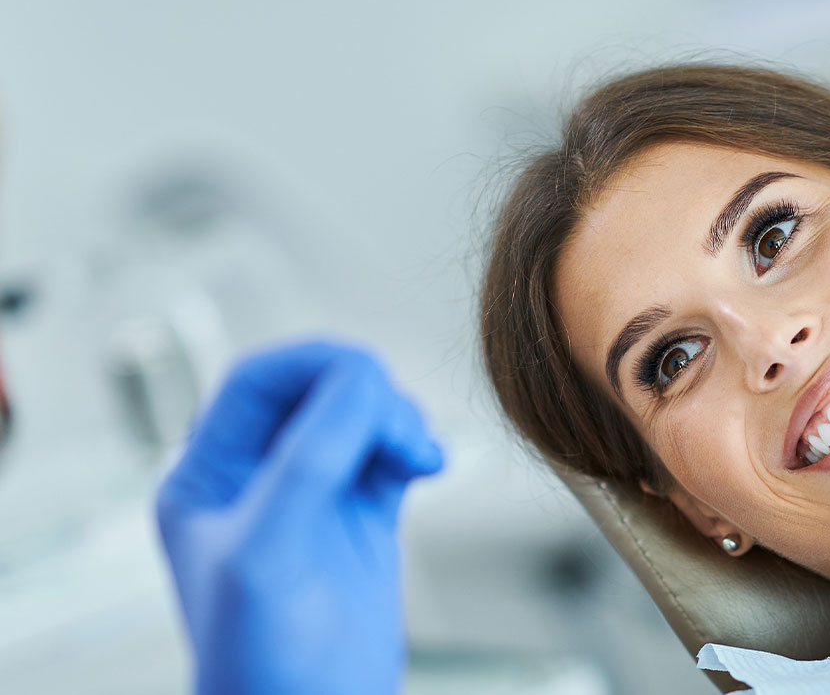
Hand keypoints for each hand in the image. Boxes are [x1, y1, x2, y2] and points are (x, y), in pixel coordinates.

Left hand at [156, 341, 443, 694]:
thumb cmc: (260, 661)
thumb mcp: (267, 551)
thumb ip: (306, 461)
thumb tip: (359, 382)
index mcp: (207, 476)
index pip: (257, 381)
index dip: (314, 364)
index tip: (368, 377)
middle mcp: (256, 478)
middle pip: (316, 389)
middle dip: (366, 394)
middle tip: (401, 429)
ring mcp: (312, 496)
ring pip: (358, 415)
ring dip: (397, 418)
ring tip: (418, 456)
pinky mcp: (361, 517)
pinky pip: (389, 452)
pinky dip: (415, 445)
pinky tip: (427, 465)